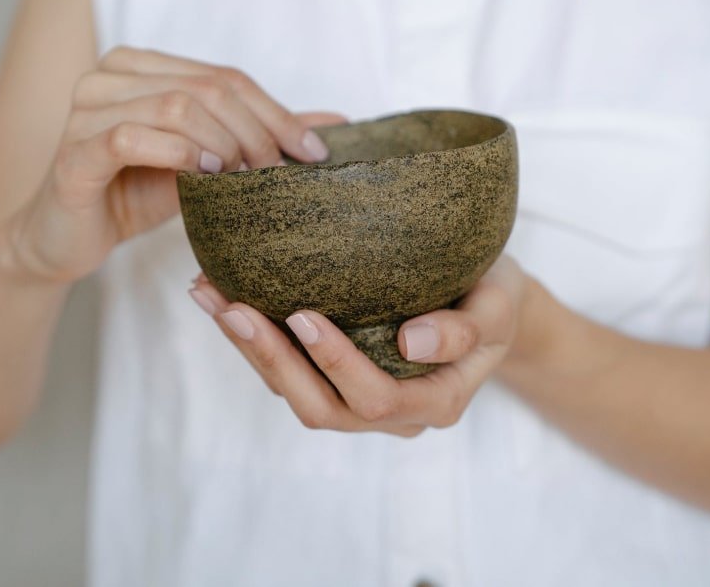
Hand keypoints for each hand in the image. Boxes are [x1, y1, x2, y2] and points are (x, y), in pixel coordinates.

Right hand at [1, 46, 343, 282]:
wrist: (69, 238)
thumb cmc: (137, 193)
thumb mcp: (207, 161)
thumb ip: (261, 135)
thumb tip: (338, 122)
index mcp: (139, 65)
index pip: (225, 76)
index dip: (275, 112)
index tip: (313, 152)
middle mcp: (108, 75)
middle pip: (206, 88)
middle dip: (256, 131)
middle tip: (281, 173)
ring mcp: (84, 109)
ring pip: (175, 106)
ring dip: (225, 143)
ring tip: (247, 178)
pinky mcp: (73, 151)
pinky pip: (131, 137)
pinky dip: (179, 153)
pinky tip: (205, 175)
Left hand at [189, 256, 530, 435]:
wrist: (489, 296)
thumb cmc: (496, 295)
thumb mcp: (500, 305)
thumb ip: (467, 329)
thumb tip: (413, 341)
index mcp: (435, 402)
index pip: (375, 397)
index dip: (335, 362)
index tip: (302, 314)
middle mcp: (392, 414)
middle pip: (320, 407)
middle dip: (270, 359)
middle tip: (231, 307)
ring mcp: (358, 399)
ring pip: (293, 392)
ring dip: (247, 349)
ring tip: (209, 296)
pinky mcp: (333, 377)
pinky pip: (287, 370)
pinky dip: (251, 337)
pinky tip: (220, 295)